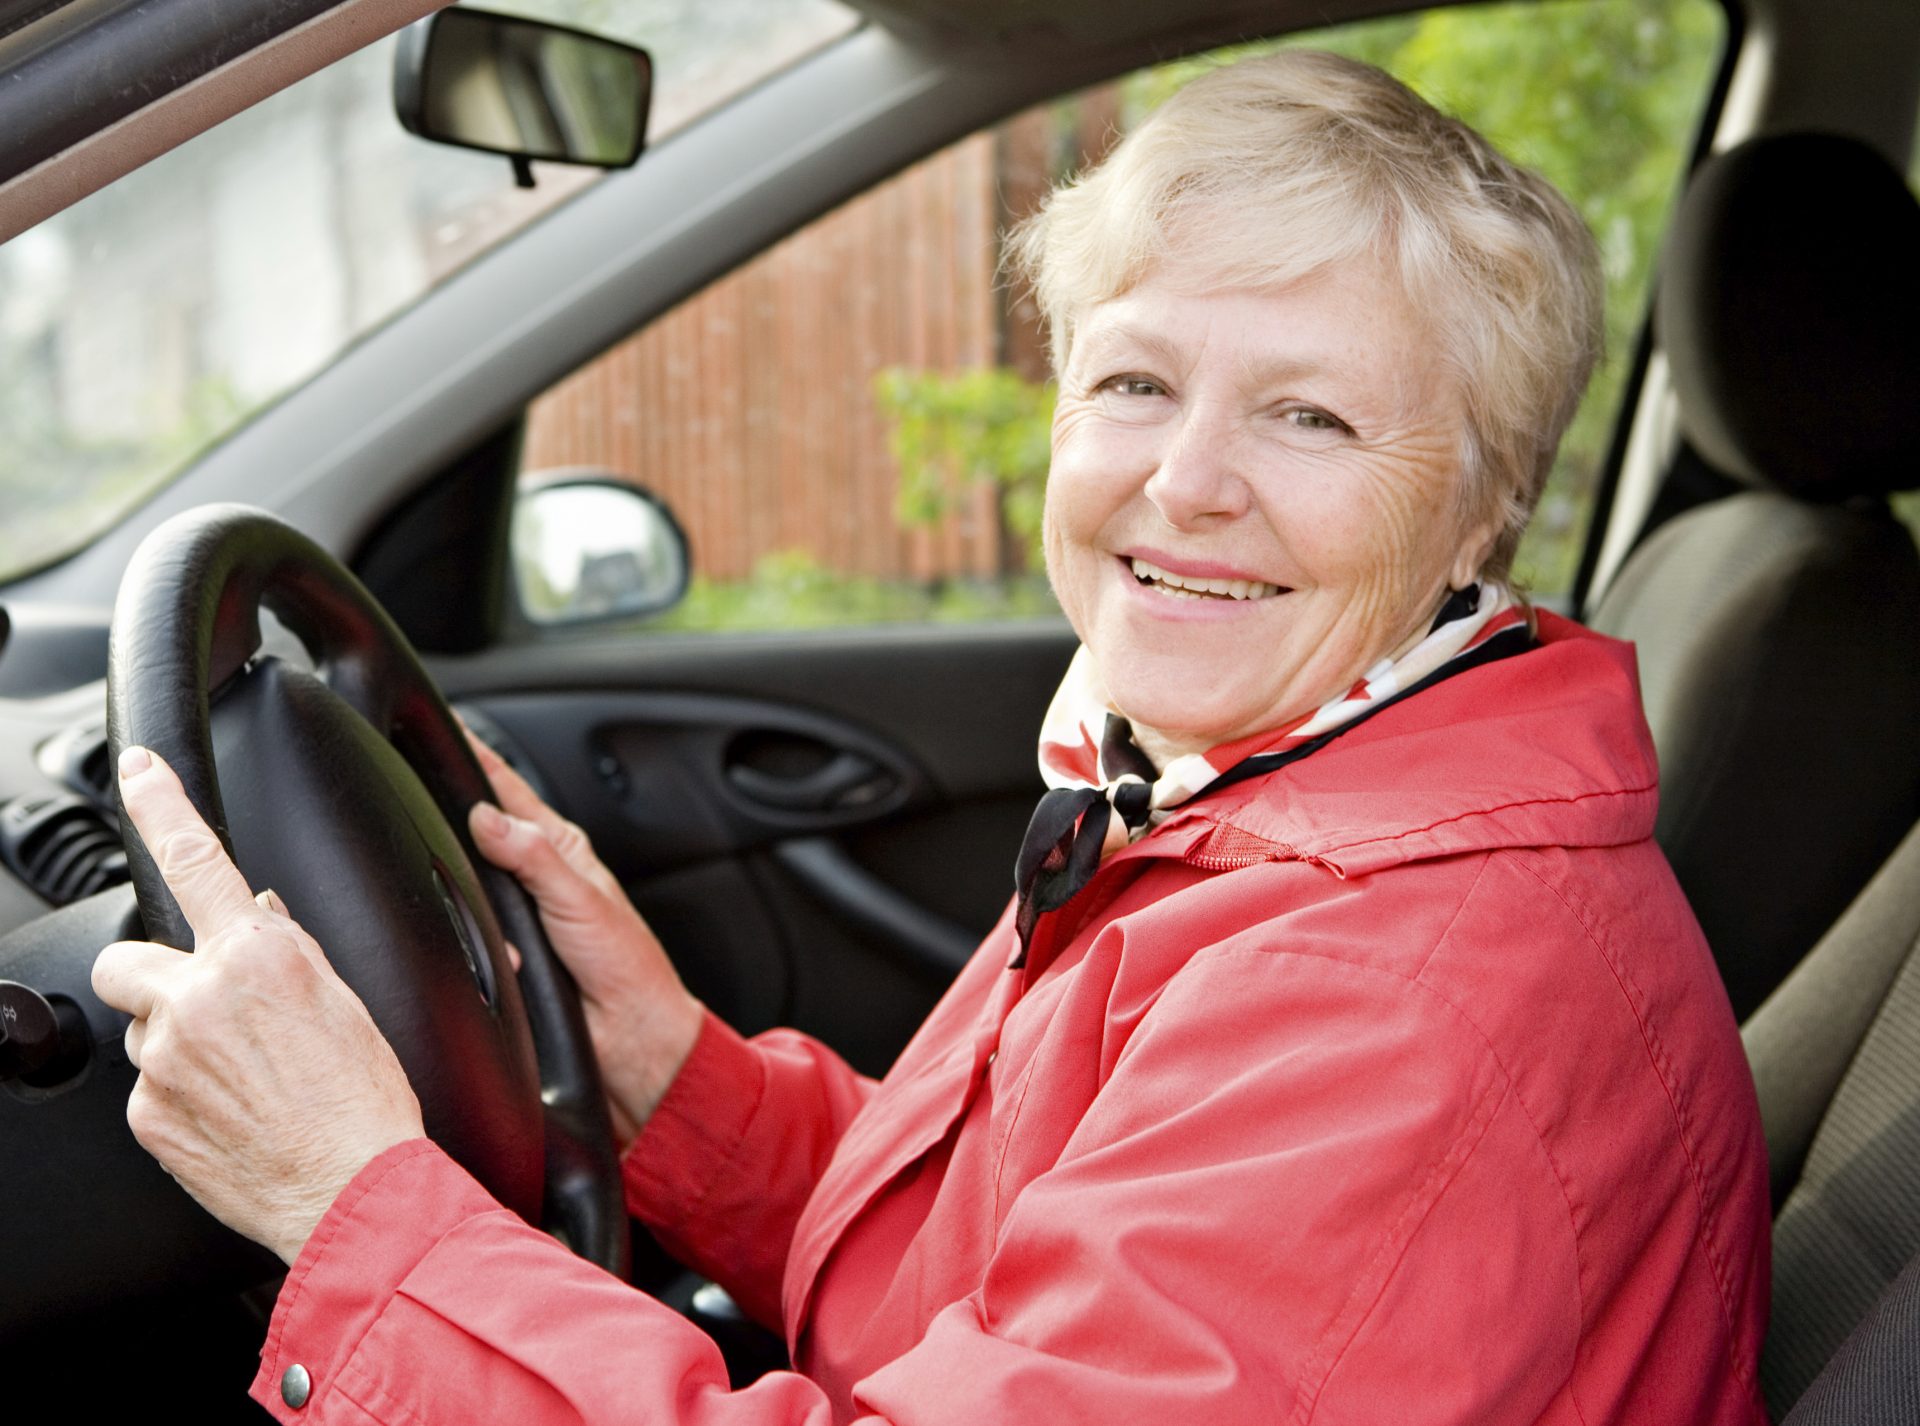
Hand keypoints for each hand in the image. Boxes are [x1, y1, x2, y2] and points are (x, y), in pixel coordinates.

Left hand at [91, 747, 424, 1264]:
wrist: (354, 1188)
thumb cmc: (366, 1101)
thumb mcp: (346, 999)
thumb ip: (290, 949)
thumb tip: (258, 917)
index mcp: (259, 956)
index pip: (197, 859)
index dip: (160, 802)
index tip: (139, 768)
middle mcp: (200, 998)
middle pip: (129, 961)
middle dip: (156, 977)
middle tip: (203, 1008)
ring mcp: (166, 1059)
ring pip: (144, 1029)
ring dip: (178, 1042)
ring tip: (243, 1079)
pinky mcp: (149, 1114)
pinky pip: (151, 1087)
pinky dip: (183, 1096)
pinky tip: (233, 1113)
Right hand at [464, 731, 701, 1149]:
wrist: (630, 1043)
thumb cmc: (626, 968)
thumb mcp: (581, 901)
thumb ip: (534, 858)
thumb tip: (487, 818)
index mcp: (558, 850)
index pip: (507, 790)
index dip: (476, 760)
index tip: (442, 730)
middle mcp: (531, 877)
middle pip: (472, 834)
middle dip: (442, 821)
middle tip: (406, 795)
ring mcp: (511, 918)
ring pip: (461, 887)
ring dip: (452, 890)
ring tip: (431, 875)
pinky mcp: (498, 957)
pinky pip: (463, 938)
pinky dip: (465, 942)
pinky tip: (473, 946)